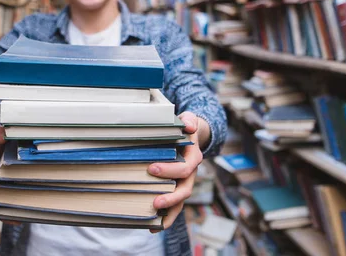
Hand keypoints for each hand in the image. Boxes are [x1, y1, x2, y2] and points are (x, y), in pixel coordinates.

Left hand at [147, 112, 205, 231]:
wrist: (191, 133)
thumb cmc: (186, 127)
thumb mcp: (188, 119)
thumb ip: (188, 121)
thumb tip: (188, 125)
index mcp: (193, 157)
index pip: (185, 168)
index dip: (170, 170)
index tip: (151, 168)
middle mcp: (191, 173)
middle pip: (185, 190)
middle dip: (171, 198)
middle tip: (155, 202)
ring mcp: (184, 182)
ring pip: (180, 202)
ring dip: (169, 214)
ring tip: (154, 224)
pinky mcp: (176, 187)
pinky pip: (173, 204)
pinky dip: (165, 216)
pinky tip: (152, 226)